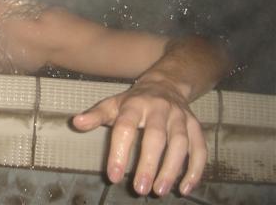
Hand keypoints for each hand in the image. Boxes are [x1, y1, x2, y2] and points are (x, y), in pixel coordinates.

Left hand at [72, 80, 205, 196]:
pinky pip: (200, 148)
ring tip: (160, 191)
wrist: (166, 85)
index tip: (114, 177)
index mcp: (135, 104)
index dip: (119, 152)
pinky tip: (185, 187)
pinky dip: (196, 169)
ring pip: (180, 143)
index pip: (125, 127)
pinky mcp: (196, 127)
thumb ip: (95, 115)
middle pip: (156, 136)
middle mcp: (159, 109)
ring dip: (172, 169)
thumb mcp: (112, 104)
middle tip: (140, 189)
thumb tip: (76, 122)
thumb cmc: (133, 101)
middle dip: (148, 164)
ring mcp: (180, 117)